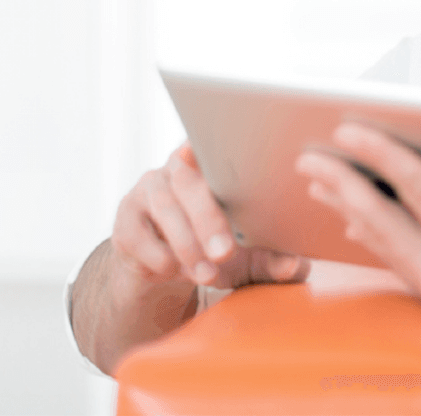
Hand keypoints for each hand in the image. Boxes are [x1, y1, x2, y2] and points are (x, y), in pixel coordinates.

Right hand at [113, 142, 310, 290]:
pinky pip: (138, 232)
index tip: (227, 166)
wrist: (162, 269)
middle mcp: (177, 168)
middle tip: (225, 252)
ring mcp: (147, 189)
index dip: (218, 152)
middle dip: (207, 218)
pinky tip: (173, 270)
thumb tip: (295, 265)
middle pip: (188, 181)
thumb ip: (269, 260)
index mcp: (213, 164)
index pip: (215, 146)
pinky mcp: (126, 217)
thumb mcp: (245, 259)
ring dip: (186, 242)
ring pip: (164, 205)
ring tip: (207, 274)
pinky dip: (159, 255)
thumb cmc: (211, 249)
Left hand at [295, 116, 420, 387]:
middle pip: (376, 217)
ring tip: (316, 180)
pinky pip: (390, 261)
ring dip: (345, 207)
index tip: (348, 129)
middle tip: (308, 156)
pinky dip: (367, 235)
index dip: (379, 153)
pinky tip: (350, 221)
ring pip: (377, 242)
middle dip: (339, 182)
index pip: (414, 187)